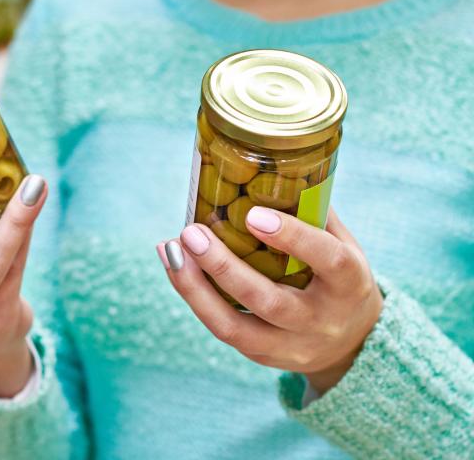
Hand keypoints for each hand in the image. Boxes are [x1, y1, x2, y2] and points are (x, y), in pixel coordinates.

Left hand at [158, 207, 382, 393]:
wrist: (352, 344)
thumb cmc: (339, 278)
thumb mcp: (344, 245)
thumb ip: (314, 213)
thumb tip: (274, 167)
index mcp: (350, 284)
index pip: (328, 260)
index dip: (293, 237)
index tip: (253, 214)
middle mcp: (321, 320)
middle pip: (267, 300)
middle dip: (223, 266)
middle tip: (192, 232)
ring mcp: (289, 345)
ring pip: (232, 326)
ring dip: (194, 287)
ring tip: (171, 249)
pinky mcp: (260, 355)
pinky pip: (221, 327)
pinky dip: (193, 295)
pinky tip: (174, 263)